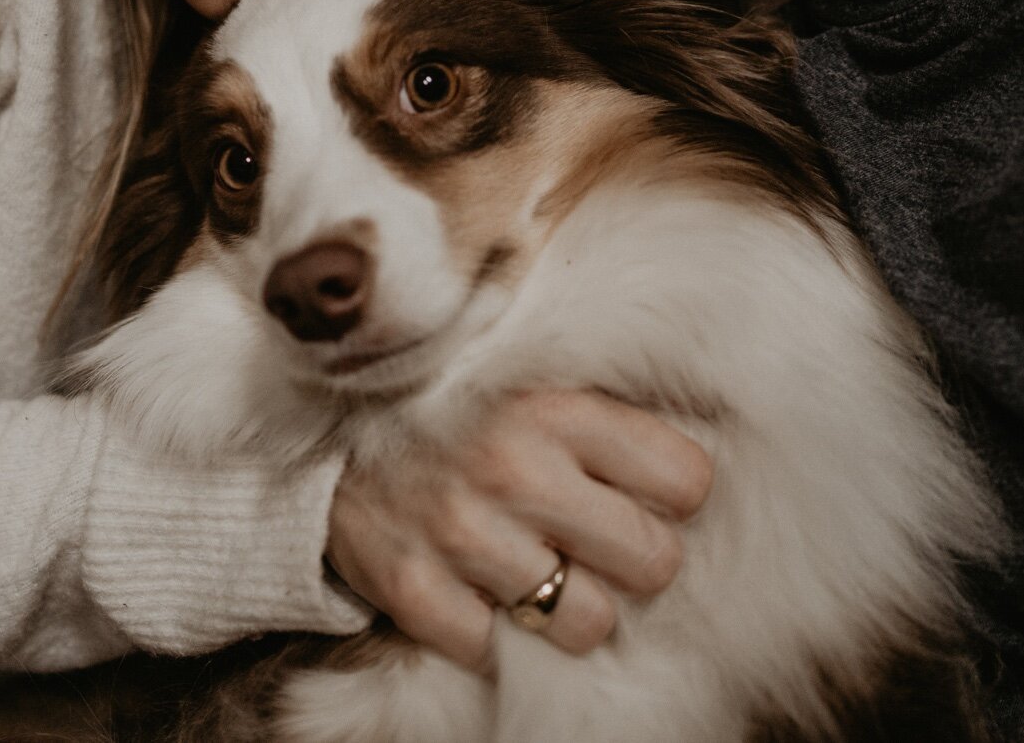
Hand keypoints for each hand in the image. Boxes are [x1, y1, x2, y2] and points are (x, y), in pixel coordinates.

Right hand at [326, 389, 711, 670]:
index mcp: (555, 406)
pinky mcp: (412, 586)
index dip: (672, 496)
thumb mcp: (529, 373)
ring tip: (544, 572)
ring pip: (586, 623)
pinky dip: (492, 632)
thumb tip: (700, 452)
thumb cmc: (451, 400)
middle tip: (598, 543)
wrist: (322, 417)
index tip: (644, 493)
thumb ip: (605, 408)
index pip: (685, 480)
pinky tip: (481, 590)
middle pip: (652, 562)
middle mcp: (514, 468)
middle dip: (633, 561)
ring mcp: (461, 532)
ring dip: (571, 607)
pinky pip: (496, 649)